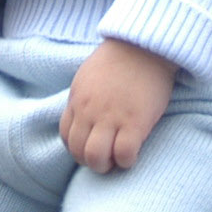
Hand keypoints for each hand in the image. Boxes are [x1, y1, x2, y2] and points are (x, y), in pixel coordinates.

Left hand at [62, 38, 178, 171]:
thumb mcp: (88, 76)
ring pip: (96, 158)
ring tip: (117, 159)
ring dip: (106, 166)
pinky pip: (124, 154)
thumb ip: (83, 98)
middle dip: (90, 162)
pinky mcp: (135, 122)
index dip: (77, 149)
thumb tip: (82, 117)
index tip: (91, 148)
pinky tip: (133, 153)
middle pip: (78, 152)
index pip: (66, 137)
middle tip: (106, 159)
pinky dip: (126, 161)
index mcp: (77, 100)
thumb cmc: (120, 59)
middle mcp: (89, 111)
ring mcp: (111, 117)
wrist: (144, 45)